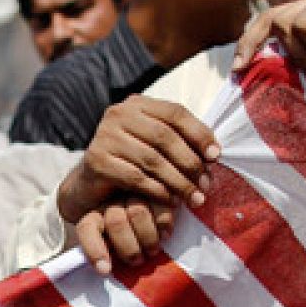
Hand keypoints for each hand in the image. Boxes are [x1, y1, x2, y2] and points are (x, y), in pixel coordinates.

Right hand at [55, 96, 217, 273]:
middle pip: (164, 136)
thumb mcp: (155, 146)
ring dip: (178, 182)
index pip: (175, 113)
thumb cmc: (130, 163)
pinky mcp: (96, 160)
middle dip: (190, 162)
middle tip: (206, 185)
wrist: (89, 183)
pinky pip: (135, 177)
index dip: (199, 134)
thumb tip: (214, 154)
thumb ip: (180, 141)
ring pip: (152, 159)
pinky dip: (157, 191)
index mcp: (137, 104)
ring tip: (193, 198)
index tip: (215, 157)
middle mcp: (118, 114)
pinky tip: (170, 201)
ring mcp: (104, 136)